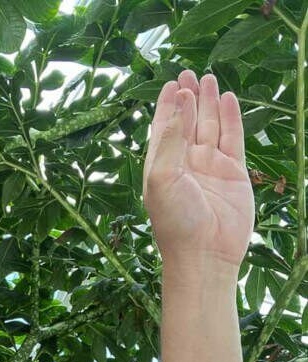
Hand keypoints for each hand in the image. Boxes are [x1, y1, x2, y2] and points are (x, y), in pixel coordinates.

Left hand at [143, 70, 254, 275]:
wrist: (204, 254)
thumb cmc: (175, 222)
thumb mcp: (162, 177)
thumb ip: (170, 140)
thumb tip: (179, 104)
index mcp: (162, 166)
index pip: (164, 129)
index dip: (167, 106)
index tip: (171, 84)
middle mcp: (186, 164)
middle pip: (187, 123)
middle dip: (188, 98)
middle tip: (189, 73)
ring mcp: (210, 168)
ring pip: (210, 126)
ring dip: (209, 103)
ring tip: (208, 78)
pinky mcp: (233, 174)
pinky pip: (232, 139)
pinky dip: (231, 119)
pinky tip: (228, 100)